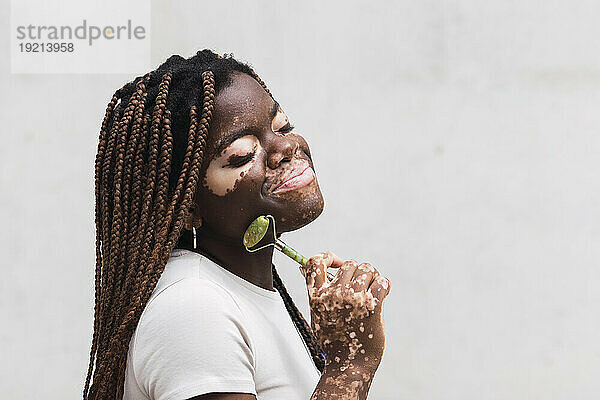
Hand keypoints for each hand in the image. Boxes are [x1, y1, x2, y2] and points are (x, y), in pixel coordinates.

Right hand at [301, 252, 390, 373]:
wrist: (348, 366)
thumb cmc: (334, 342)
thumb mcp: (316, 314)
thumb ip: (315, 291)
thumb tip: (306, 267)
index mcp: (317, 296)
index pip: (315, 262)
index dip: (327, 257)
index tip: (335, 262)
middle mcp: (333, 294)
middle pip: (349, 264)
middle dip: (357, 272)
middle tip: (361, 284)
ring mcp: (353, 299)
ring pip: (367, 269)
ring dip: (372, 276)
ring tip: (371, 288)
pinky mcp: (372, 305)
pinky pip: (382, 282)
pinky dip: (384, 285)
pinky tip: (382, 293)